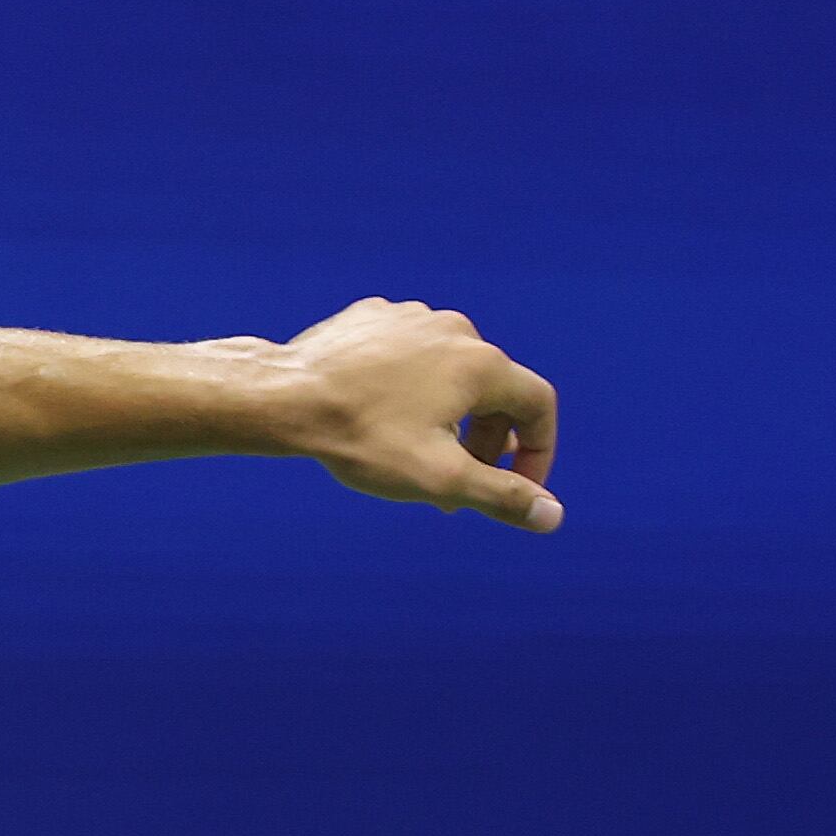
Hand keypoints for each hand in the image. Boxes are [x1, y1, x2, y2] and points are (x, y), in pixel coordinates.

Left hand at [282, 298, 561, 531]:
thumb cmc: (362, 438)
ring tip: (416, 458)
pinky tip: (379, 419)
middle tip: (458, 489)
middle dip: (484, 444)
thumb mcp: (439, 478)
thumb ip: (500, 497)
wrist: (283, 397)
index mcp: (482, 363)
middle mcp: (455, 330)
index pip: (537, 406)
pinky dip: (407, 390)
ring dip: (445, 418)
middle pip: (492, 391)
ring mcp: (411, 318)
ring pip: (447, 374)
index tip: (517, 489)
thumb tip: (552, 517)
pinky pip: (406, 358)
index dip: (536, 452)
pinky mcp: (372, 318)